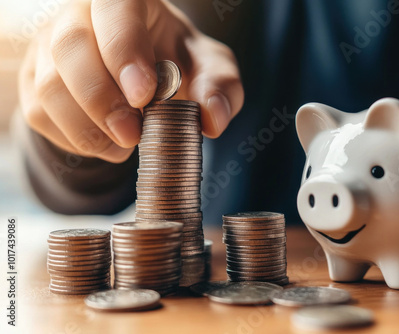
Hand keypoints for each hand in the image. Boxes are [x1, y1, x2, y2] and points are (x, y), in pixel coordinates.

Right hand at [18, 0, 243, 162]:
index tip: (143, 96)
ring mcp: (49, 47)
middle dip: (102, 100)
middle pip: (70, 47)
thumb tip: (213, 120)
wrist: (139, 72)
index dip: (123, 51)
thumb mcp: (208, 68)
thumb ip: (220, 87)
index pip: (113, 9)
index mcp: (126, 0)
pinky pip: (39, 113)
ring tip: (124, 145)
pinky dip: (73, 139)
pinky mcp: (35, 80)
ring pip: (49, 86)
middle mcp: (79, 16)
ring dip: (87, 128)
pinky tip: (105, 143)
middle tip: (133, 136)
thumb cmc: (175, 62)